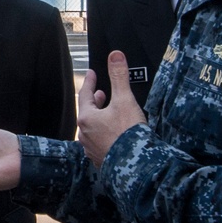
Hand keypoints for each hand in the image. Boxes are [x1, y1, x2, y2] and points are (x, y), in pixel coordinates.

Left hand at [77, 50, 146, 167]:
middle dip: (95, 102)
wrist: (136, 167)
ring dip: (99, 118)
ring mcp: (92, 148)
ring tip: (107, 113)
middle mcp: (85, 134)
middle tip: (101, 94)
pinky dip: (104, 133)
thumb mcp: (124, 100)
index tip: (92, 74)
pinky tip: (113, 134)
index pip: (85, 95)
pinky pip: (99, 142)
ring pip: (92, 128)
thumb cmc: (128, 134)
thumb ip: (119, 76)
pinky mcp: (101, 159)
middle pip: (87, 112)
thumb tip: (115, 55)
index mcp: (87, 118)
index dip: (90, 83)